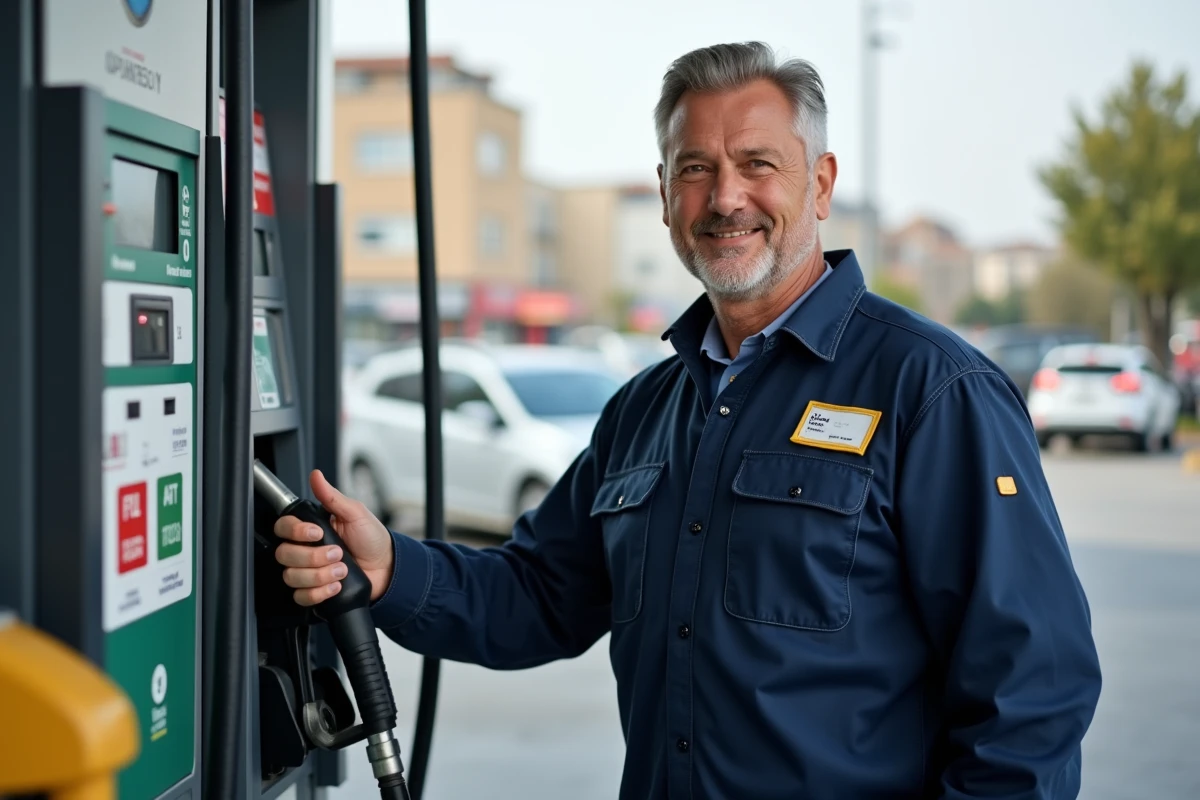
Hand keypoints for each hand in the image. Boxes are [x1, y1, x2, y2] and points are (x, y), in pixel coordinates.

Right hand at [273, 469, 393, 605]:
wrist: (386, 567)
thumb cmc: (371, 538)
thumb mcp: (355, 513)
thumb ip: (332, 496)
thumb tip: (316, 476)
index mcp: (310, 528)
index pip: (283, 528)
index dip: (295, 532)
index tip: (318, 533)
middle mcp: (304, 549)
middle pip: (284, 554)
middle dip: (313, 557)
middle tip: (338, 553)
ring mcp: (307, 571)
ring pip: (291, 576)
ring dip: (319, 575)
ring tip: (341, 571)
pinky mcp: (314, 591)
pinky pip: (300, 596)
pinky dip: (318, 593)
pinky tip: (335, 586)